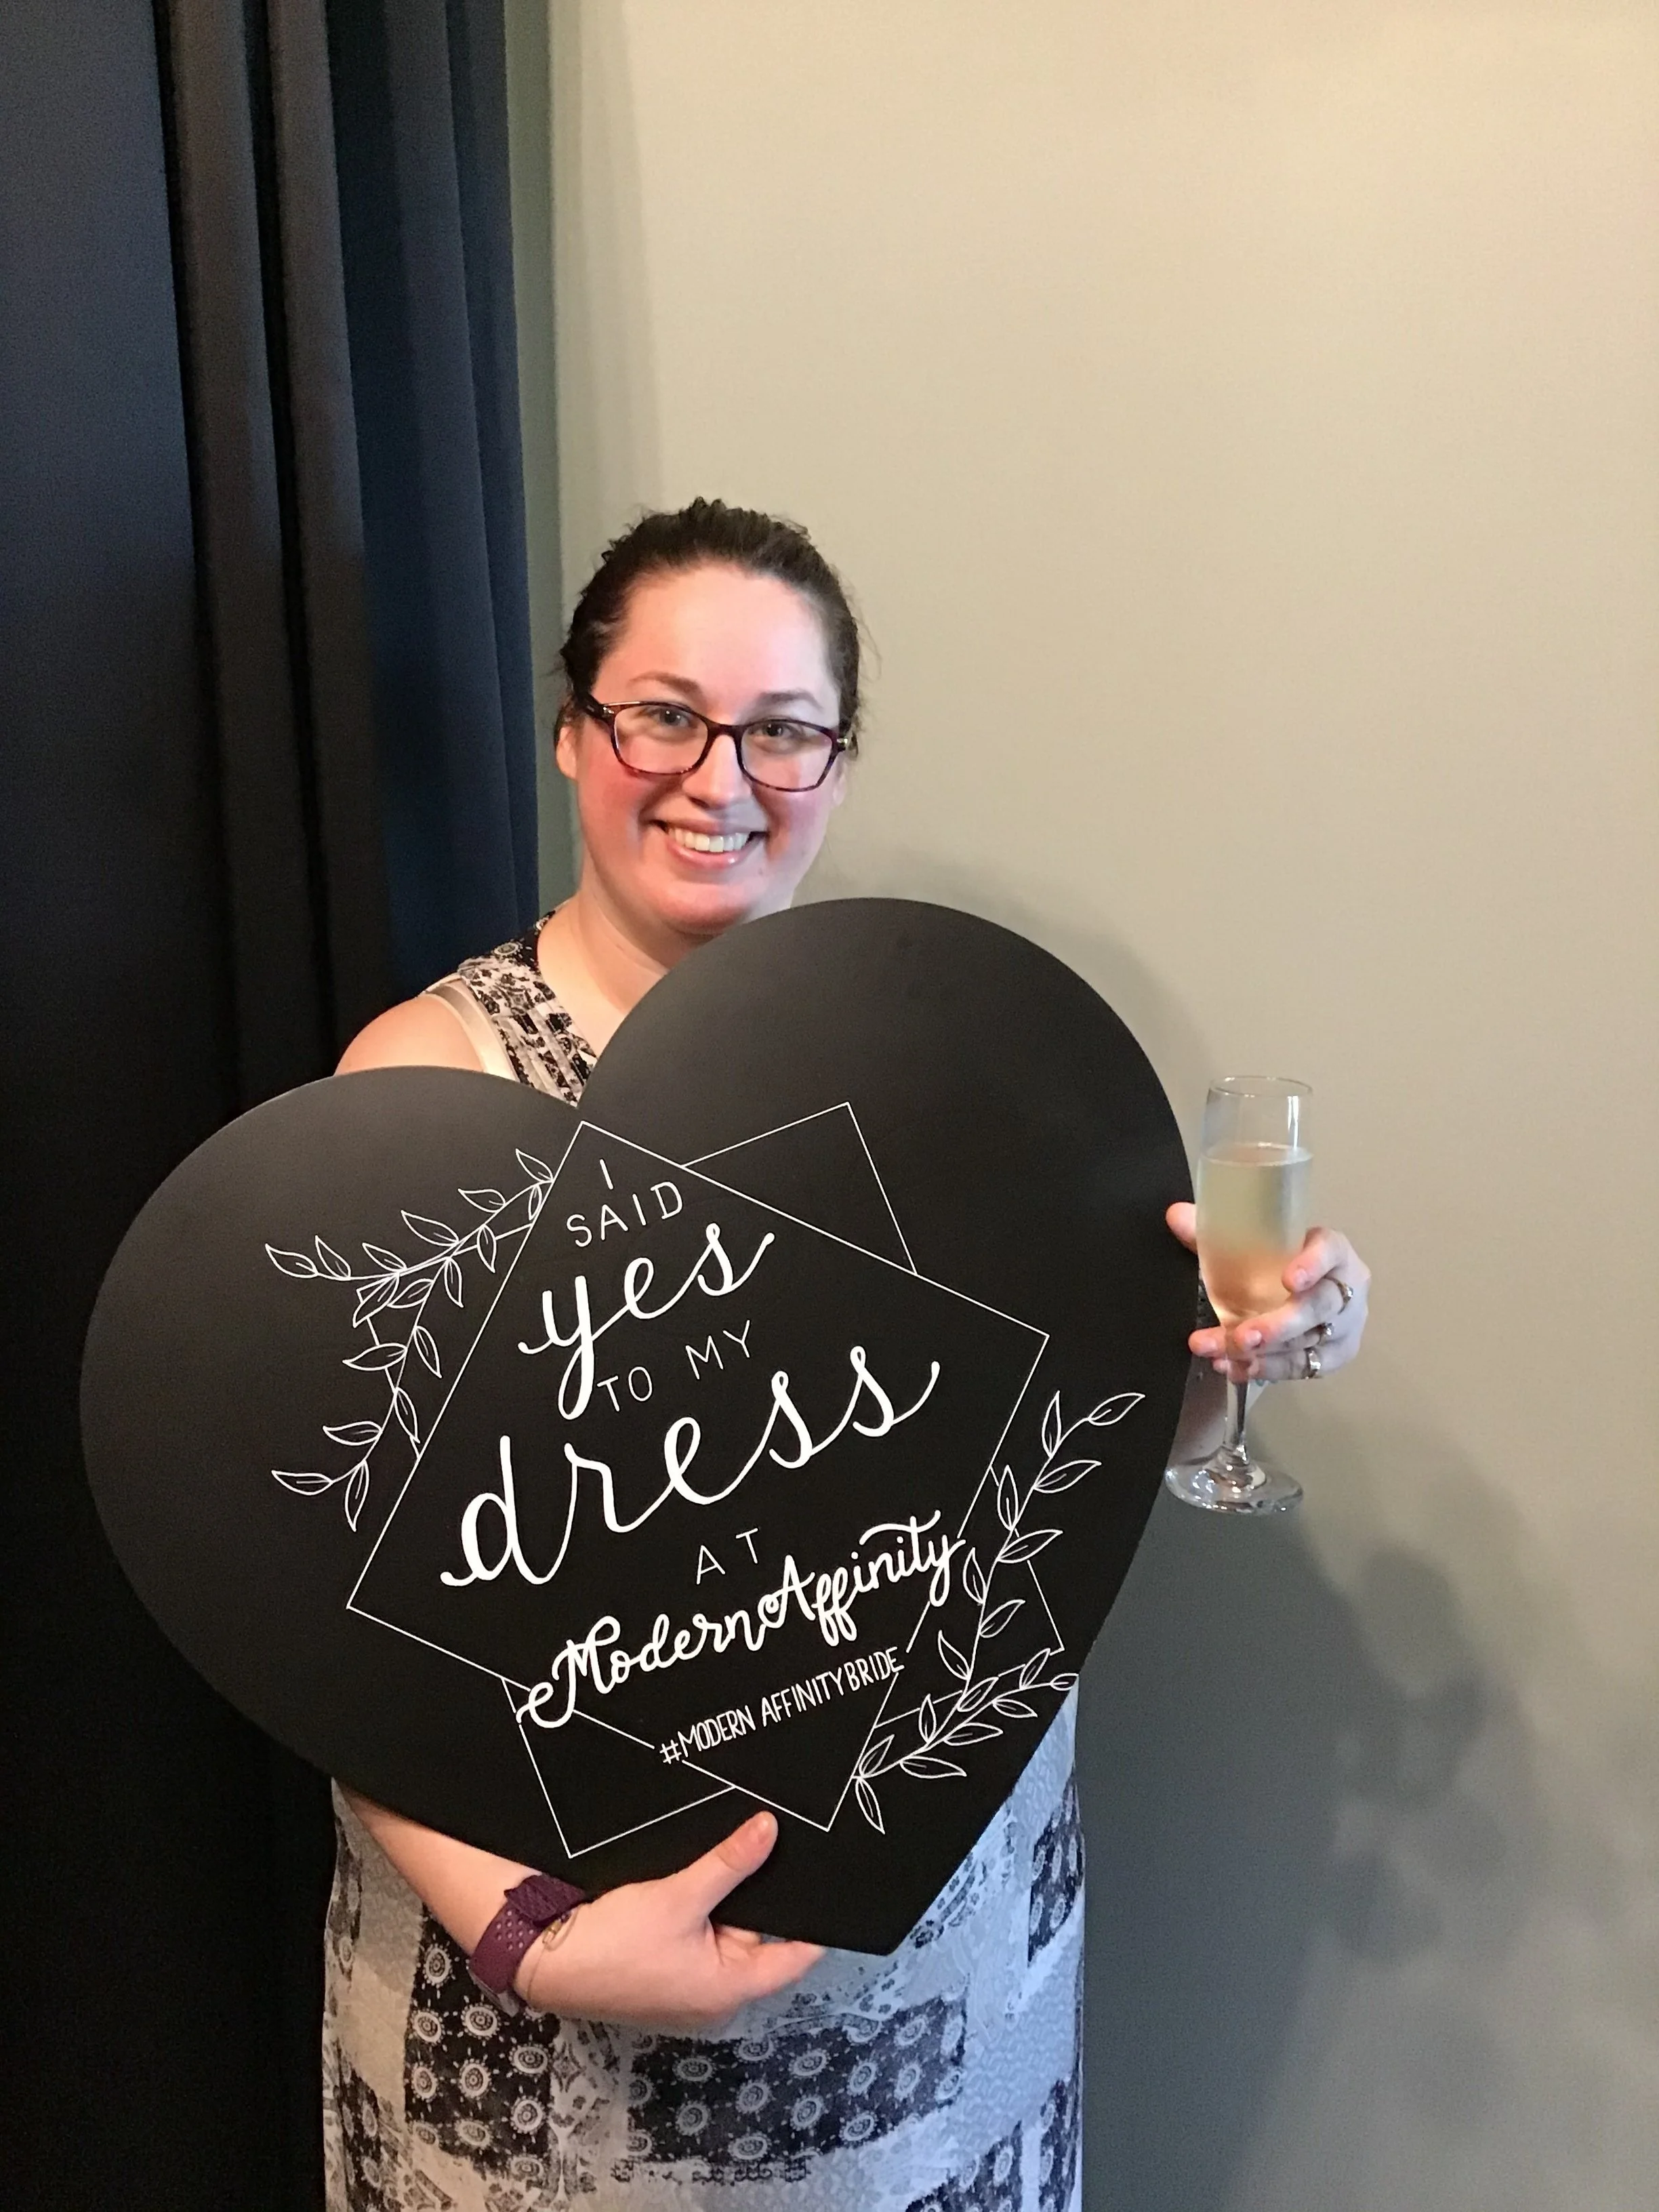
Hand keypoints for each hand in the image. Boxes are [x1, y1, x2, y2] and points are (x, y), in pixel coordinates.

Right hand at [519, 1809, 823, 2031]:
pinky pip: (700, 1938)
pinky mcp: (665, 1974)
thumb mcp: (679, 1896)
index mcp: (731, 1990)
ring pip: (727, 1934)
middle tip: (781, 1843)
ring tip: (745, 1848)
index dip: (816, 1920)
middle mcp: (717, 1997)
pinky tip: (704, 1873)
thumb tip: (772, 1829)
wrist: (546, 1958)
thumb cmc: (617, 1940)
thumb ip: (729, 1864)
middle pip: (759, 1939)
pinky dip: (704, 1910)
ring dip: (729, 1900)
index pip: (796, 1957)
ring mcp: (689, 1988)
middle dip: (762, 1896)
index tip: (831, 1880)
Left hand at [1166, 1203, 1370, 1383]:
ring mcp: (1345, 1326)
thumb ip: (1216, 1232)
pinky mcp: (1335, 1356)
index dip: (1313, 1264)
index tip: (1288, 1279)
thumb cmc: (1280, 1260)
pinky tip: (1235, 1368)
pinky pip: (1304, 1367)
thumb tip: (1174, 1215)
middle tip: (1243, 1336)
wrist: (1308, 1289)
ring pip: (1308, 1343)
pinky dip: (1268, 1369)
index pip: (1330, 1251)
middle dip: (1279, 1325)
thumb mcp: (1255, 1243)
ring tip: (1222, 1354)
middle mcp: (1347, 1289)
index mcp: (1333, 1250)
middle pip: (1320, 1308)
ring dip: (1263, 1353)